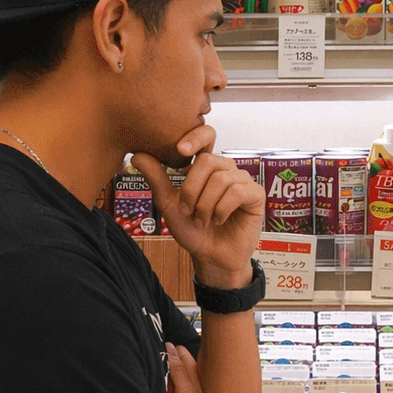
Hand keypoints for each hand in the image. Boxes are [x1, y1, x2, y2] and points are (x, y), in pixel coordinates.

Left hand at [134, 130, 263, 289]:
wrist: (210, 257)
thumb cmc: (193, 230)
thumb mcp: (169, 203)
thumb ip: (156, 178)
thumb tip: (137, 153)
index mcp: (206, 166)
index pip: (206, 136)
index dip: (195, 137)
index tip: (180, 150)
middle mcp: (226, 169)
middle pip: (208, 161)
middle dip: (192, 189)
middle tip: (187, 211)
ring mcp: (243, 181)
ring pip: (221, 179)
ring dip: (205, 205)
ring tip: (202, 221)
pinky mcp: (255, 195)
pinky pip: (237, 191)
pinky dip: (222, 209)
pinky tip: (218, 221)